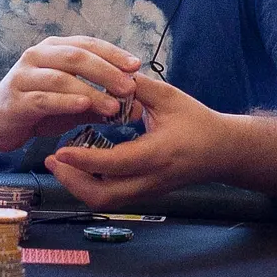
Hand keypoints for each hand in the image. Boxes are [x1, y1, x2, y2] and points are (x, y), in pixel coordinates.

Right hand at [0, 36, 139, 152]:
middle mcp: (37, 56)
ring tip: (114, 106)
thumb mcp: (74, 103)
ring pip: (62, 78)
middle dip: (106, 71)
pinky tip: (84, 106)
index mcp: (53, 48)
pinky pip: (44, 98)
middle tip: (130, 87)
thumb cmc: (39, 107)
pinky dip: (66, 102)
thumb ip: (102, 103)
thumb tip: (139, 109)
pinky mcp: (15, 99)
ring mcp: (24, 76)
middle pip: (76, 57)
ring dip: (91, 91)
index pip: (87, 44)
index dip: (113, 53)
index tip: (136, 65)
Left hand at [43, 74, 225, 208]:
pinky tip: (80, 167)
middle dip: (72, 182)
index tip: (60, 149)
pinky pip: (113, 197)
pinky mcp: (146, 194)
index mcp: (157, 154)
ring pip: (106, 201)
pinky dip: (91, 186)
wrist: (223, 151)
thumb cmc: (197, 121)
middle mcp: (151, 179)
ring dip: (78, 187)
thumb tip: (105, 74)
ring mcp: (148, 191)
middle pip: (104, 196)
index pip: (114, 164)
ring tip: (61, 164)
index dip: (83, 160)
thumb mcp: (169, 97)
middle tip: (52, 159)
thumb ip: (137, 86)